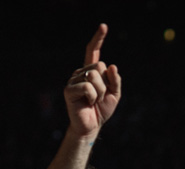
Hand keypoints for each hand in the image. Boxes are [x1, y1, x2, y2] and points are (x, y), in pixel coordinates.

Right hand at [63, 24, 121, 138]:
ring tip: (94, 101)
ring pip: (95, 76)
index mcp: (91, 71)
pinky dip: (93, 96)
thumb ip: (116, 80)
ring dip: (100, 92)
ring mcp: (73, 80)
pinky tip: (88, 103)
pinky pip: (87, 87)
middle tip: (99, 97)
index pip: (94, 51)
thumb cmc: (101, 110)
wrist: (91, 126)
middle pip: (100, 66)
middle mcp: (81, 72)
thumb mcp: (115, 94)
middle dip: (105, 84)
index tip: (104, 26)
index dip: (98, 38)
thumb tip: (112, 66)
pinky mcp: (69, 90)